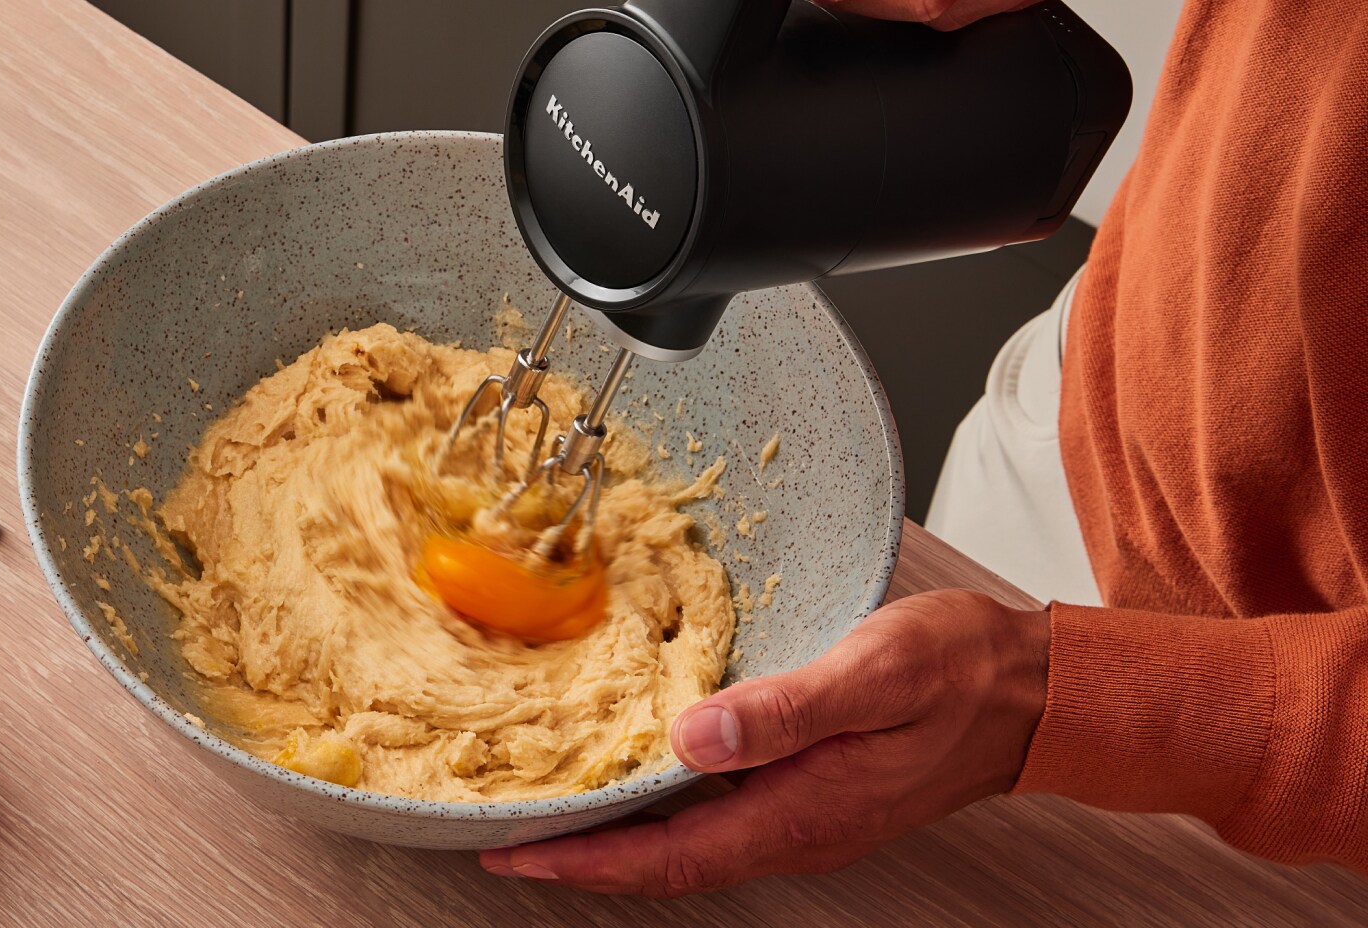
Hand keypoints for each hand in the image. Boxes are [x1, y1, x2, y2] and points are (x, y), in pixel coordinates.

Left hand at [479, 590, 1048, 896]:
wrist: (1026, 688)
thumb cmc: (956, 672)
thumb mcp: (872, 674)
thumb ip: (785, 711)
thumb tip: (693, 738)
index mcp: (800, 811)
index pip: (670, 860)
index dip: (587, 864)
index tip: (514, 857)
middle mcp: (795, 825)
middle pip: (668, 863)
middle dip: (584, 858)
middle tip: (509, 836)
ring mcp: (804, 811)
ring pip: (690, 841)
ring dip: (620, 835)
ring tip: (554, 811)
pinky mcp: (811, 785)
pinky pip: (719, 812)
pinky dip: (663, 804)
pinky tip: (642, 772)